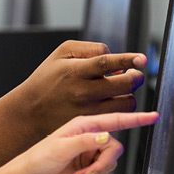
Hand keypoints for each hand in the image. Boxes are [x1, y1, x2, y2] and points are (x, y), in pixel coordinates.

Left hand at [0, 111, 158, 173]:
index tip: (152, 115)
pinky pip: (105, 170)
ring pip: (111, 161)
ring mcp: (89, 148)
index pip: (114, 119)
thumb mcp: (61, 147)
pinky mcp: (88, 162)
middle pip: (115, 147)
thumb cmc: (39, 158)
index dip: (135, 118)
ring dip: (98, 172)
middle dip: (104, 164)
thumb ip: (86, 142)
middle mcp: (88, 134)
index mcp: (83, 124)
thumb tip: (107, 137)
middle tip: (88, 172)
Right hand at [15, 40, 146, 138]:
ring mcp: (89, 110)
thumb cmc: (48, 77)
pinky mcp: (92, 123)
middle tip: (133, 73)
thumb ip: (90, 49)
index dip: (128, 60)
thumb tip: (116, 60)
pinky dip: (121, 107)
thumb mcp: (62, 53)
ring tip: (120, 88)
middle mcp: (83, 91)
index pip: (106, 62)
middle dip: (135, 77)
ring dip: (129, 94)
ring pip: (127, 103)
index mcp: (75, 70)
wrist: (31, 108)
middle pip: (124, 84)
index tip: (142, 59)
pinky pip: (119, 116)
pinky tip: (112, 100)